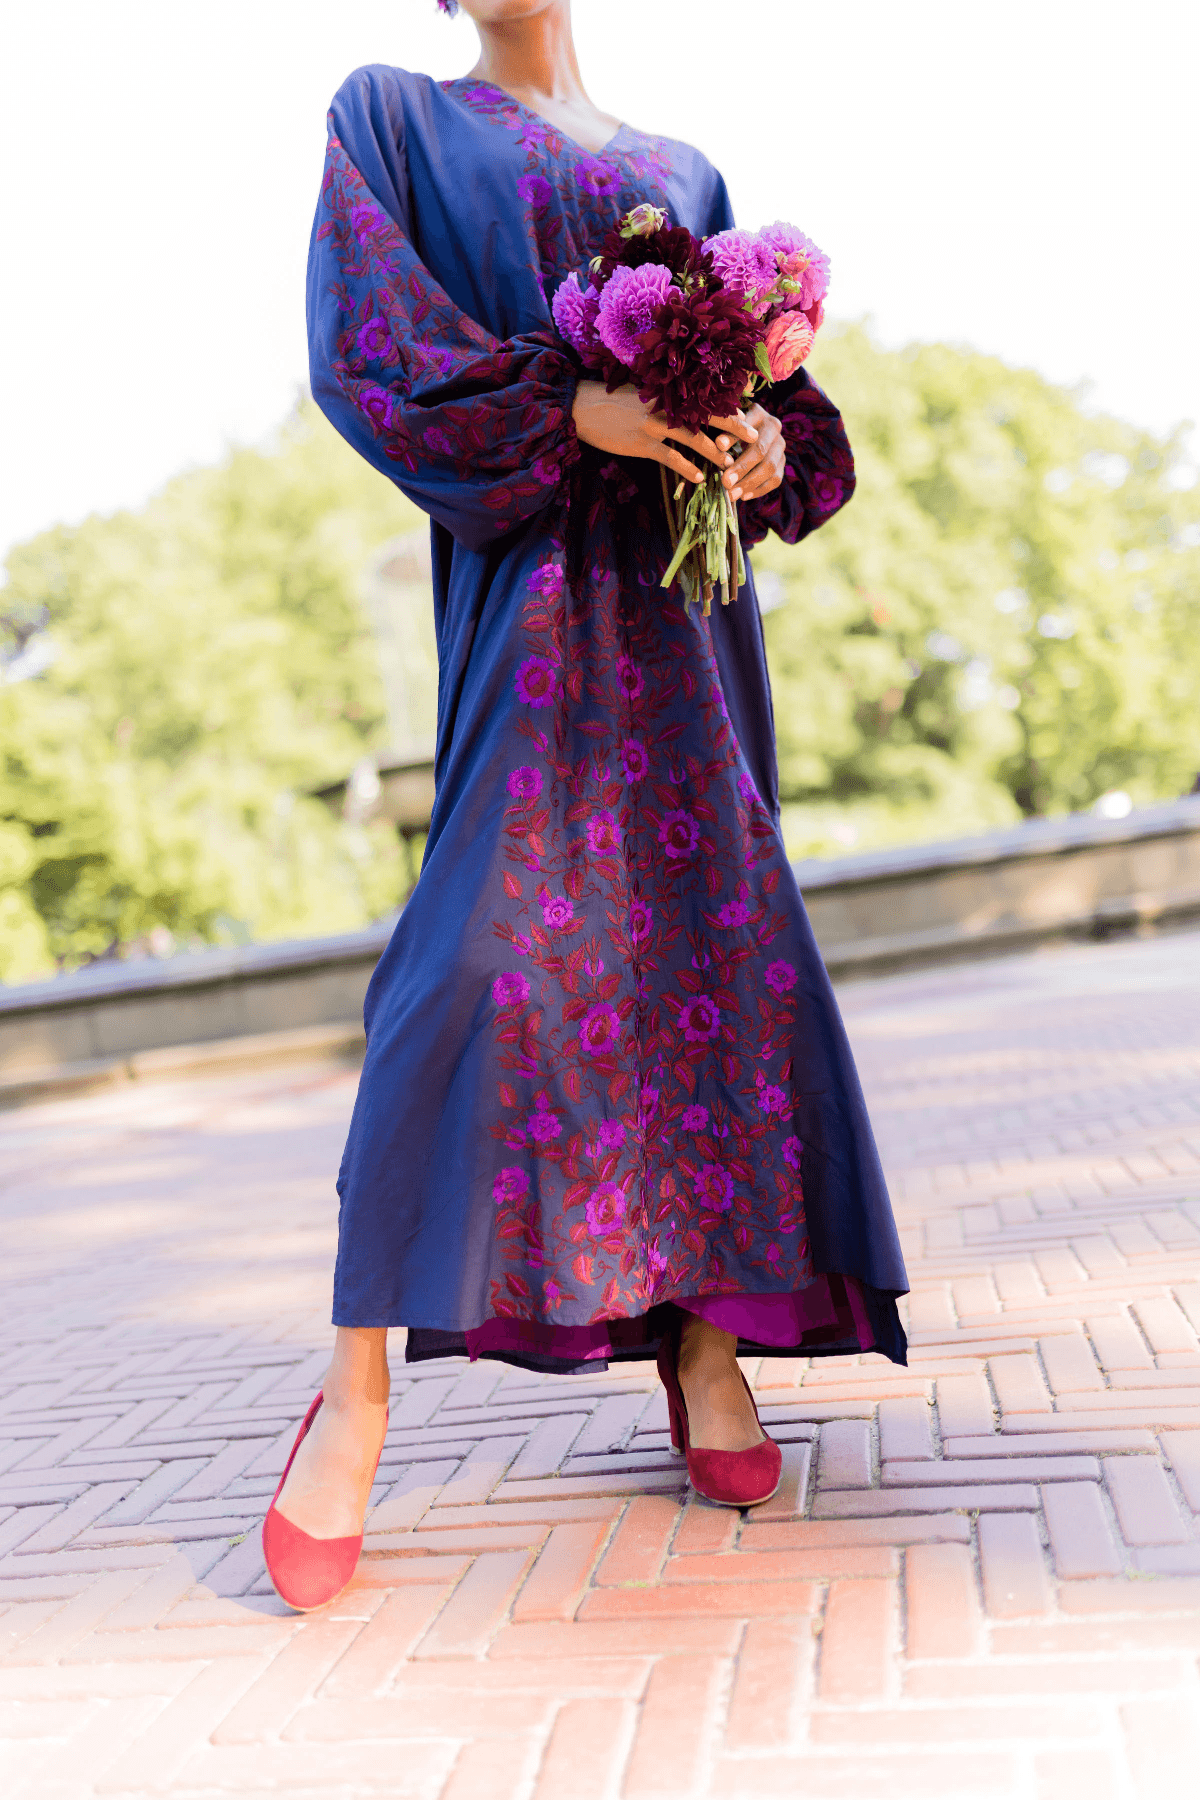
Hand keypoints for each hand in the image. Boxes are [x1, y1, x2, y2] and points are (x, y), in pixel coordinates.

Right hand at [572, 382, 758, 484]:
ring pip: (693, 438)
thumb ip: (666, 402)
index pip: (705, 398)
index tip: (748, 415)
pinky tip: (699, 478)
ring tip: (730, 465)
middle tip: (753, 437)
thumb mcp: (643, 395)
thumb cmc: (615, 403)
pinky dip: (687, 467)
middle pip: (707, 415)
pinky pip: (670, 457)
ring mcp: (654, 425)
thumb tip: (690, 411)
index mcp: (668, 393)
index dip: (728, 407)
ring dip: (714, 453)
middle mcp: (665, 406)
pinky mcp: (642, 443)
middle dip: (733, 427)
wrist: (584, 408)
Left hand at [716, 402, 784, 503]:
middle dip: (743, 471)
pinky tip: (744, 496)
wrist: (742, 426)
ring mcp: (780, 446)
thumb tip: (720, 445)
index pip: (752, 435)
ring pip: (771, 469)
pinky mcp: (781, 462)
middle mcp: (774, 428)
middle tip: (726, 484)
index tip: (720, 458)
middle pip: (762, 454)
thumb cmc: (728, 425)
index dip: (735, 446)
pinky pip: (775, 480)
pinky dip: (759, 490)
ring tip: (732, 495)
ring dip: (751, 484)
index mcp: (759, 414)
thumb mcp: (724, 424)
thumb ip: (725, 433)